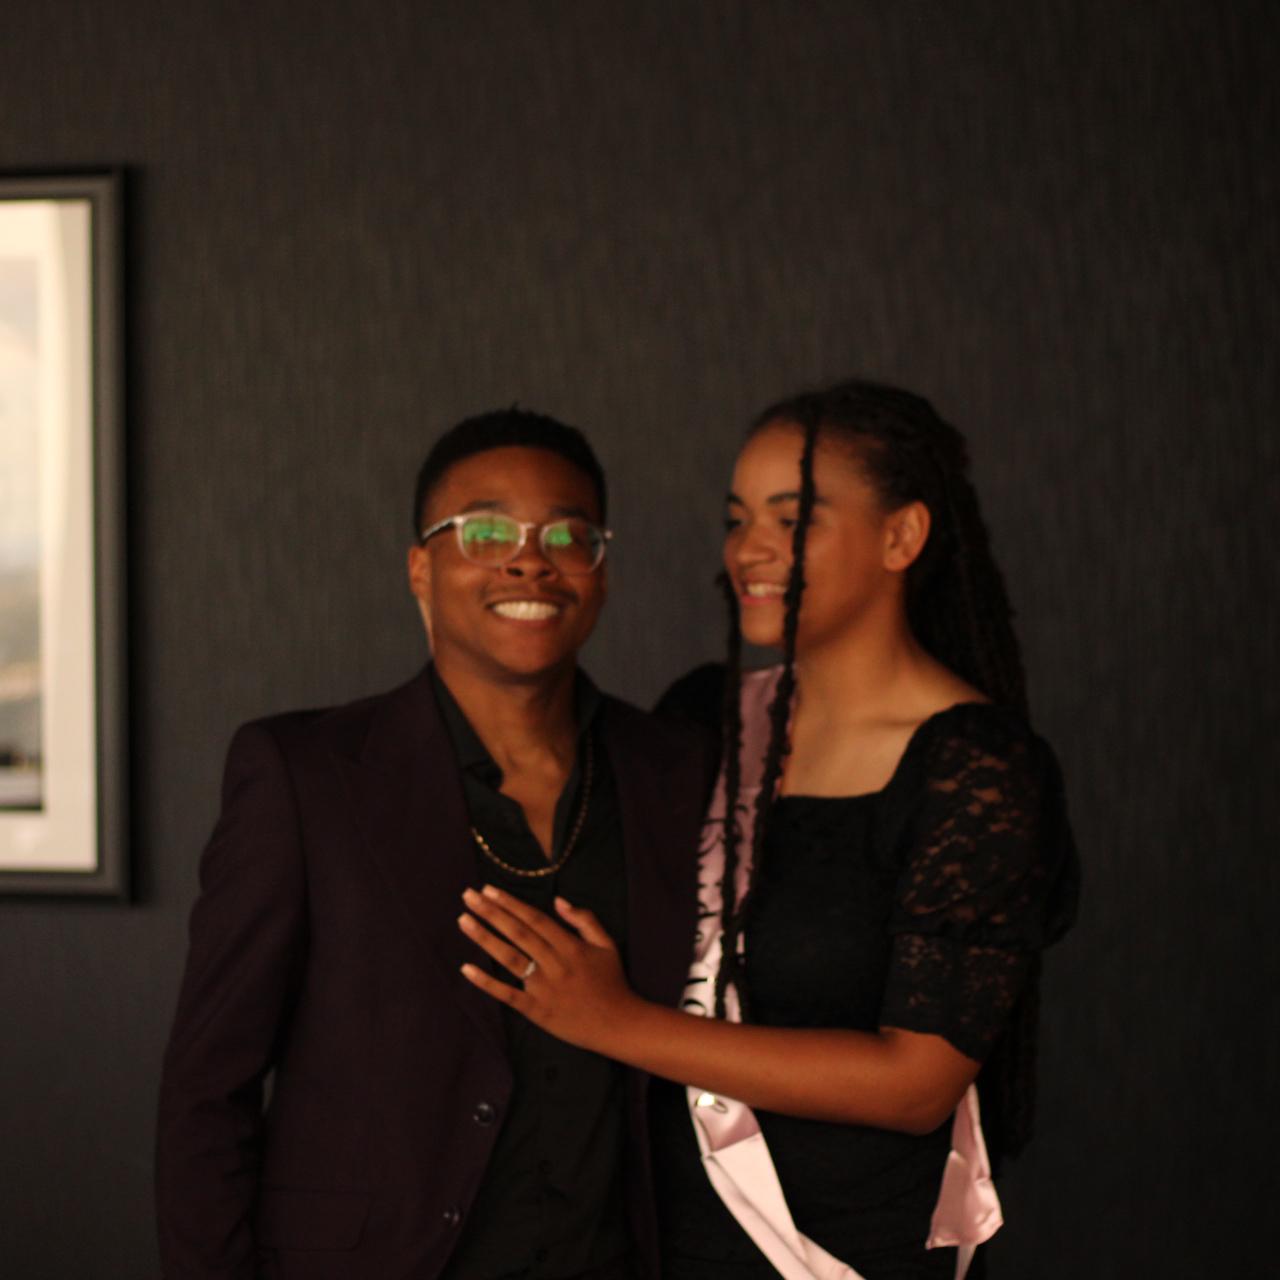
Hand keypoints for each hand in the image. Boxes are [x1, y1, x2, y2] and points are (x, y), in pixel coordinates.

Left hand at [458, 886, 640, 1054]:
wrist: (618, 1025)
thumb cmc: (612, 981)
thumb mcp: (607, 944)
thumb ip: (585, 920)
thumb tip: (559, 900)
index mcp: (571, 946)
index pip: (534, 919)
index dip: (511, 903)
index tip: (489, 889)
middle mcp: (554, 964)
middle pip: (517, 934)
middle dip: (491, 913)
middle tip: (468, 896)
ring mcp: (543, 989)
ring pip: (509, 959)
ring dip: (484, 939)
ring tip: (463, 920)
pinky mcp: (536, 1011)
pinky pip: (507, 995)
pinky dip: (486, 982)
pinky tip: (466, 968)